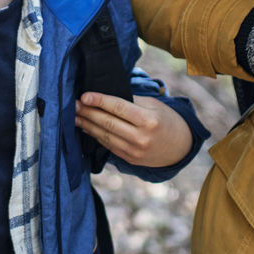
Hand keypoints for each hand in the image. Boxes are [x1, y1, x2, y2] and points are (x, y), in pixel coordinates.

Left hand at [76, 94, 190, 168]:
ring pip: (105, 136)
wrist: (180, 148)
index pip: (119, 108)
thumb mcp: (155, 106)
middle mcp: (140, 138)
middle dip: (88, 113)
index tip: (84, 96)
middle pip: (108, 123)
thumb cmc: (167, 120)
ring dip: (87, 126)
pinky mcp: (129, 159)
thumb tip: (106, 94)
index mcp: (149, 121)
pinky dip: (96, 136)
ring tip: (75, 116)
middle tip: (73, 105)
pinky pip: (109, 145)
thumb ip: (132, 101)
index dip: (99, 101)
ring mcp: (134, 151)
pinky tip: (87, 128)